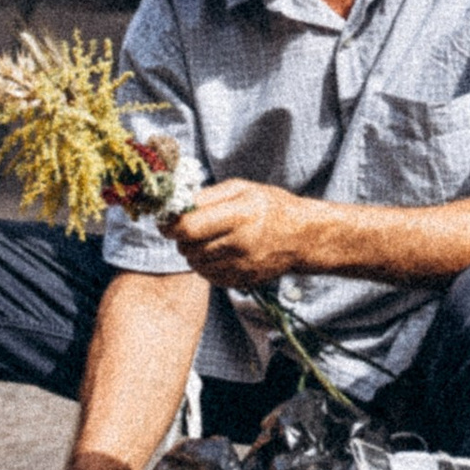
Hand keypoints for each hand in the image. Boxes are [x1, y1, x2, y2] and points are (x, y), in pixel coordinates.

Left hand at [169, 178, 317, 282]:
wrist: (303, 237)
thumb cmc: (271, 206)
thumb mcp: (243, 188)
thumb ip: (208, 195)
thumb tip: (177, 205)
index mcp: (239, 214)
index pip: (189, 227)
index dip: (170, 226)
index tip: (166, 221)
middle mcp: (240, 243)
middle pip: (188, 248)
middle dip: (181, 238)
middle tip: (189, 228)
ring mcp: (241, 266)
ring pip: (196, 264)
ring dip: (193, 252)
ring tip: (207, 239)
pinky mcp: (242, 281)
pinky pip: (209, 276)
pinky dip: (206, 265)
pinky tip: (217, 252)